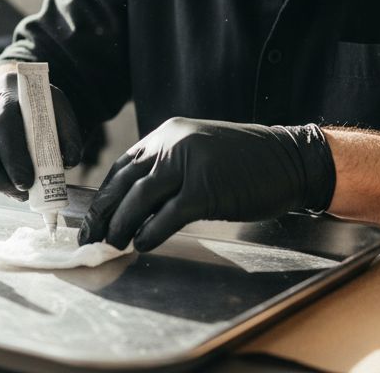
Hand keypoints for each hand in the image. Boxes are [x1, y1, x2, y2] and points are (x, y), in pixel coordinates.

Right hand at [0, 69, 83, 199]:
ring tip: (15, 192)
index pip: (3, 123)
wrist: (11, 89)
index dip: (13, 156)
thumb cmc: (36, 105)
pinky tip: (2, 185)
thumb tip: (67, 163)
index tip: (27, 182)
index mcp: (8, 90)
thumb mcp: (58, 110)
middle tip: (21, 193)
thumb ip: (68, 134)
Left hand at [78, 117, 335, 250]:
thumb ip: (168, 171)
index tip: (94, 217)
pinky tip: (141, 245)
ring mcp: (189, 165)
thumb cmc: (246, 163)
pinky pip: (167, 216)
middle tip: (90, 237)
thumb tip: (135, 206)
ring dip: (121, 225)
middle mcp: (174, 144)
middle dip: (104, 213)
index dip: (106, 194)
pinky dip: (150, 232)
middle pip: (125, 182)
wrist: (289, 161)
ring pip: (139, 198)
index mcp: (169, 134)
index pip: (124, 165)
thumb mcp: (199, 155)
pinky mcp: (205, 190)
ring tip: (111, 245)